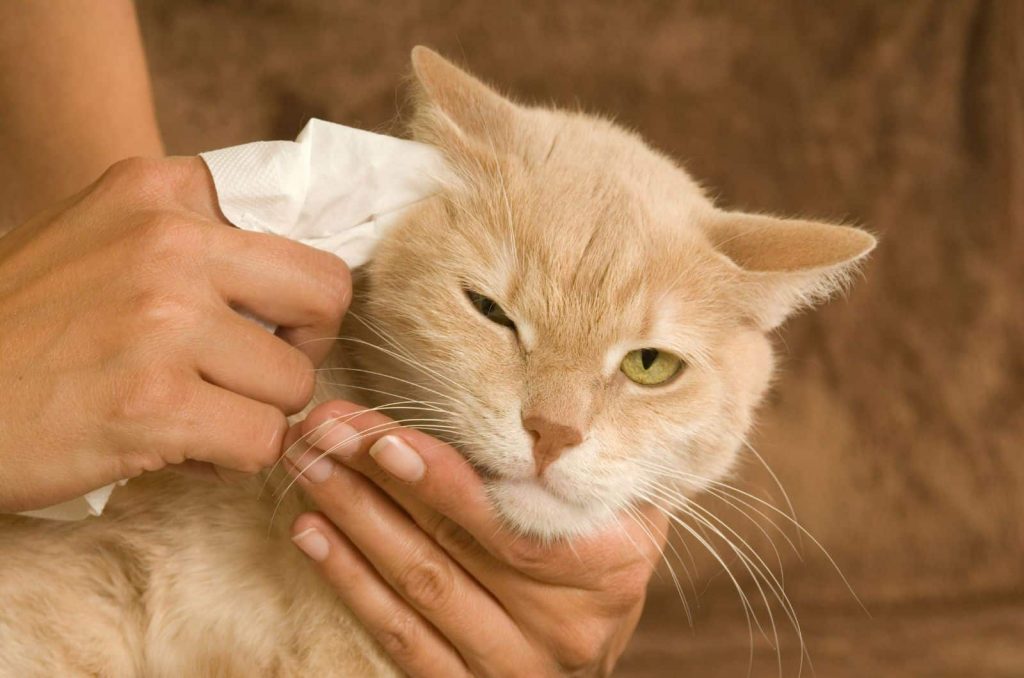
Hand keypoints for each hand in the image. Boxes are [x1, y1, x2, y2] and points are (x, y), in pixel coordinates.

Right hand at [0, 157, 350, 511]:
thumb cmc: (20, 326)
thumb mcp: (100, 241)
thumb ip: (191, 242)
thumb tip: (292, 292)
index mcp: (162, 191)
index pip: (301, 247)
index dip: (295, 305)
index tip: (257, 331)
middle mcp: (171, 241)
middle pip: (326, 300)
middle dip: (303, 351)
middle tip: (254, 378)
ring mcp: (164, 321)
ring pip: (295, 384)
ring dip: (257, 414)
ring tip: (195, 415)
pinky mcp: (154, 402)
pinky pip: (262, 442)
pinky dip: (232, 460)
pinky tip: (179, 449)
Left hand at [286, 400, 666, 676]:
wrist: (602, 642)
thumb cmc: (608, 549)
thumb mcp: (623, 502)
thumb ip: (583, 460)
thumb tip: (526, 395)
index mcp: (608, 567)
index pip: (514, 525)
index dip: (447, 485)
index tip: (385, 441)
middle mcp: (563, 624)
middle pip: (451, 547)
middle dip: (377, 480)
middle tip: (322, 430)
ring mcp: (514, 664)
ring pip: (419, 587)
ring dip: (353, 520)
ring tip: (306, 465)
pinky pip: (401, 637)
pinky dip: (350, 582)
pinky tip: (312, 534)